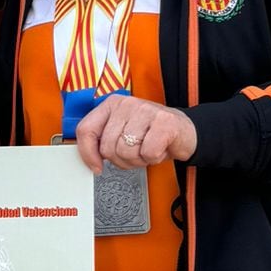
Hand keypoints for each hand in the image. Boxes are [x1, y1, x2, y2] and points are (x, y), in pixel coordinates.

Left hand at [74, 96, 196, 174]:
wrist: (184, 132)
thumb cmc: (151, 133)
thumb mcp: (122, 132)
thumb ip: (104, 140)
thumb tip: (90, 158)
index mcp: (111, 105)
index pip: (86, 130)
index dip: (88, 154)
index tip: (96, 166)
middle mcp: (126, 104)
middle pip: (108, 148)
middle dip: (122, 160)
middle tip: (135, 153)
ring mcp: (145, 110)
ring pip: (126, 151)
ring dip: (139, 159)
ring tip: (147, 149)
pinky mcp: (164, 121)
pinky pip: (148, 153)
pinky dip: (154, 158)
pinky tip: (159, 148)